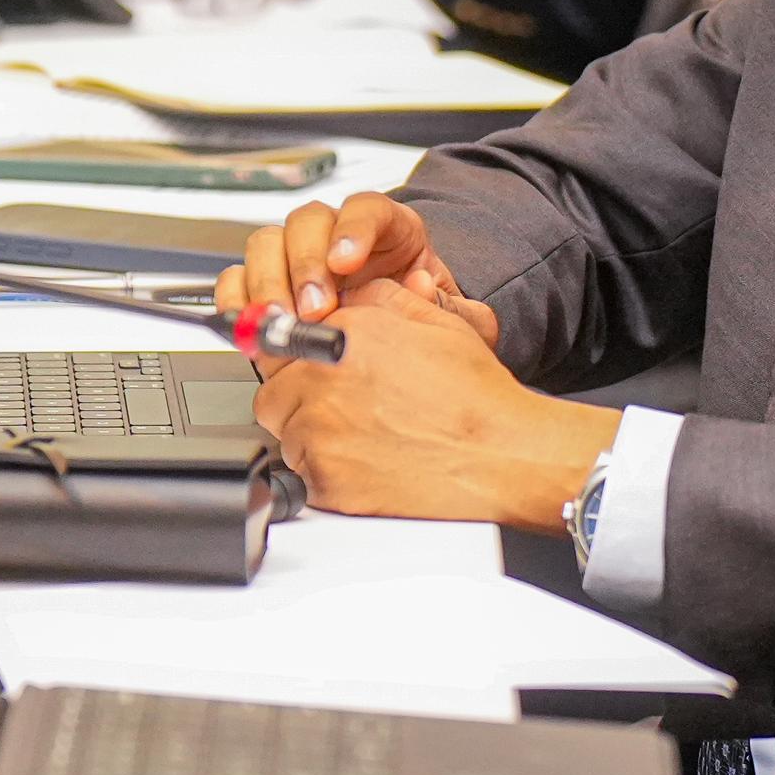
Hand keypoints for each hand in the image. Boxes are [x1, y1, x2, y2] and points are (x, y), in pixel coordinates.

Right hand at [217, 191, 472, 329]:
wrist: (400, 341)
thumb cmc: (422, 316)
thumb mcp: (449, 313)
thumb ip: (445, 305)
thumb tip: (419, 289)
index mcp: (387, 229)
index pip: (366, 208)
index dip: (352, 229)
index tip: (346, 262)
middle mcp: (336, 235)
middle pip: (308, 221)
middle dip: (306, 265)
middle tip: (315, 308)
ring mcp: (297, 257)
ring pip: (268, 243)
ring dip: (270, 283)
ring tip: (284, 323)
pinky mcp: (269, 286)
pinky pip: (238, 277)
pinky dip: (237, 299)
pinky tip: (252, 324)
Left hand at [254, 285, 606, 531]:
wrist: (499, 457)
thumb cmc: (476, 398)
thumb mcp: (437, 322)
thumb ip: (384, 300)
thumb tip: (356, 295)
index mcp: (343, 333)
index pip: (283, 339)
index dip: (299, 358)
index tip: (311, 371)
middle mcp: (322, 379)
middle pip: (274, 388)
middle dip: (299, 397)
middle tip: (340, 408)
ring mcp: (319, 432)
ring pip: (285, 434)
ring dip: (310, 435)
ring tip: (361, 438)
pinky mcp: (324, 480)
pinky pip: (302, 474)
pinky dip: (324, 473)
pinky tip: (365, 464)